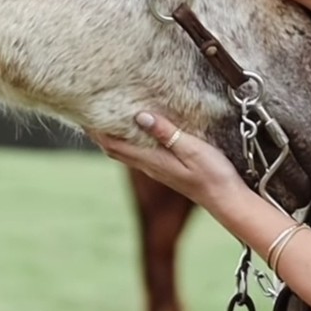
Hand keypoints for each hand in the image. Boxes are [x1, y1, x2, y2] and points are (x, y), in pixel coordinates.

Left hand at [91, 111, 244, 211]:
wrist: (227, 200)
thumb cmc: (213, 174)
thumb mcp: (192, 149)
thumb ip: (167, 133)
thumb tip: (140, 116)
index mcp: (152, 161)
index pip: (114, 145)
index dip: (96, 131)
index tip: (83, 112)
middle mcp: (149, 166)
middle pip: (114, 149)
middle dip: (99, 132)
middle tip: (89, 110)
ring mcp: (158, 169)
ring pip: (126, 152)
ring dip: (113, 136)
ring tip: (108, 116)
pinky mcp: (167, 169)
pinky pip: (140, 153)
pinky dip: (130, 141)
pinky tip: (138, 130)